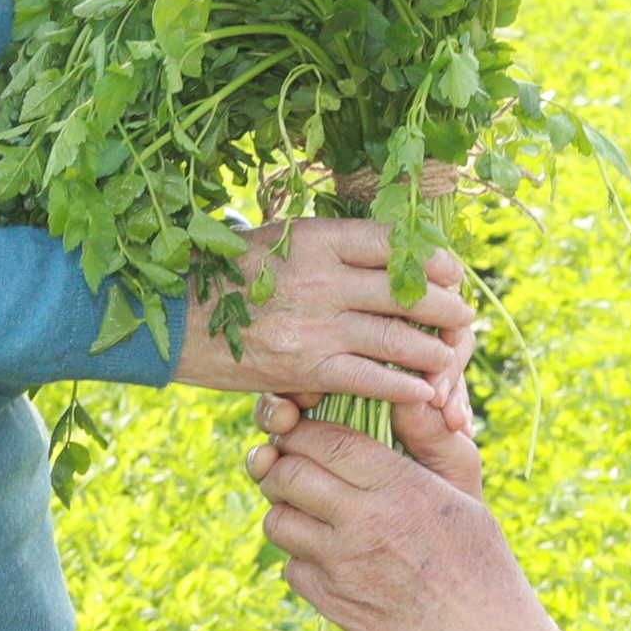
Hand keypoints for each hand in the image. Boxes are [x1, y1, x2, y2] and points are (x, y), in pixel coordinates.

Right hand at [175, 217, 473, 411]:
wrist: (167, 319)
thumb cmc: (218, 274)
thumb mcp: (271, 240)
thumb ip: (323, 245)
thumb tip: (376, 247)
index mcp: (316, 238)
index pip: (393, 243)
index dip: (430, 259)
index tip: (449, 271)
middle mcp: (322, 277)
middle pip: (406, 290)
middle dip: (444, 307)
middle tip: (463, 317)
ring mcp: (315, 324)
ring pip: (396, 336)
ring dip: (433, 350)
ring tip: (450, 356)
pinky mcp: (304, 367)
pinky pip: (369, 377)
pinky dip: (403, 386)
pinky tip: (423, 392)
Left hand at [245, 392, 566, 630]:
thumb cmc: (484, 567)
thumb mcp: (466, 497)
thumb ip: (428, 446)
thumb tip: (404, 401)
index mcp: (403, 486)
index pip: (327, 438)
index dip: (305, 428)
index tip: (306, 430)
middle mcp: (367, 522)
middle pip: (288, 472)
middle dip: (283, 464)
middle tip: (296, 468)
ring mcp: (345, 567)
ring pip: (278, 520)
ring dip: (287, 512)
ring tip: (312, 514)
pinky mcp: (334, 605)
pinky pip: (292, 567)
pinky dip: (303, 559)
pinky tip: (332, 560)